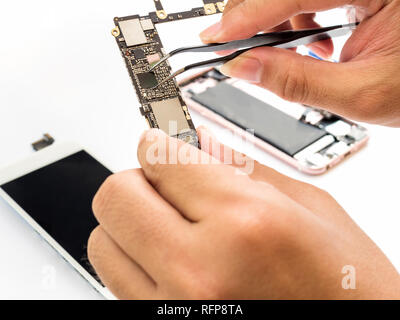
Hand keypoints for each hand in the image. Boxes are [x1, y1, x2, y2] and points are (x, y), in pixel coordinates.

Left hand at [88, 128, 399, 298]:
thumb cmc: (346, 288)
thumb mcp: (309, 208)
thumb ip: (241, 166)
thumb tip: (196, 138)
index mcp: (246, 222)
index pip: (160, 155)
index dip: (160, 141)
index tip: (163, 141)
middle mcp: (201, 268)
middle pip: (116, 195)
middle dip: (138, 179)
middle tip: (165, 183)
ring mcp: (174, 306)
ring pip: (104, 241)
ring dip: (131, 222)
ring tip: (171, 225)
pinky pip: (116, 278)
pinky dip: (135, 257)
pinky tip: (173, 255)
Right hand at [200, 0, 399, 126]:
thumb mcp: (360, 93)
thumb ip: (298, 82)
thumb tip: (246, 69)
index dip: (250, 16)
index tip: (218, 38)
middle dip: (257, 16)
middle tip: (237, 48)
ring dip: (280, 20)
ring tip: (297, 55)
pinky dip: (300, 19)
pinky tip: (317, 43)